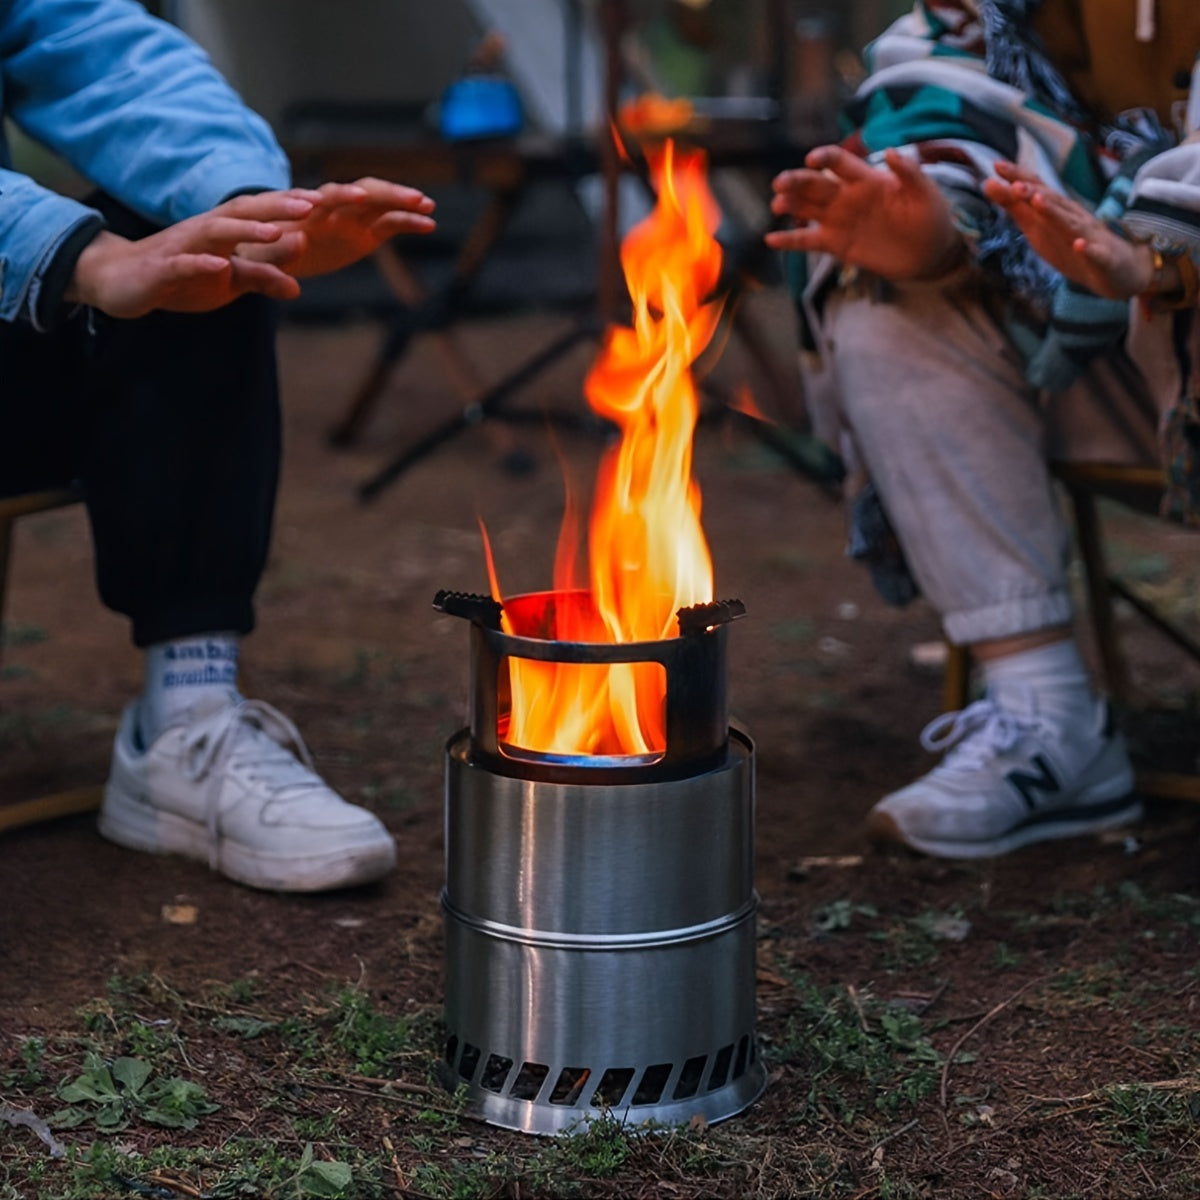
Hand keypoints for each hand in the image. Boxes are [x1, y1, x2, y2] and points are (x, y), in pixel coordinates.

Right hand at [66, 190, 321, 318]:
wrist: (120, 279)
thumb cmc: (182, 276)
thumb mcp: (228, 281)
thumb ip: (261, 278)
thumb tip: (298, 287)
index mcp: (225, 230)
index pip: (263, 212)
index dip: (293, 205)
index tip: (328, 200)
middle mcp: (205, 231)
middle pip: (244, 212)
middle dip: (278, 206)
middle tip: (313, 204)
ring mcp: (183, 247)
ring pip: (216, 233)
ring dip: (246, 231)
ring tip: (276, 230)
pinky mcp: (162, 270)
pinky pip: (182, 264)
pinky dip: (201, 263)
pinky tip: (219, 265)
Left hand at [235, 178, 435, 277]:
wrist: (263, 258)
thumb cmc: (257, 258)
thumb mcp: (261, 260)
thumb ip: (280, 253)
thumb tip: (301, 241)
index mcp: (304, 210)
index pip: (325, 198)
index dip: (342, 196)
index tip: (359, 197)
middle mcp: (330, 208)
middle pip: (361, 192)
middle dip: (386, 193)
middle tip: (410, 198)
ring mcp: (349, 219)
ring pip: (380, 203)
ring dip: (403, 201)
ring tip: (428, 206)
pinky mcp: (362, 233)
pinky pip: (388, 224)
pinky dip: (407, 222)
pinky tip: (429, 225)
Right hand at [765, 145, 962, 279]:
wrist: (929, 253)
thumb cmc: (930, 217)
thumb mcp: (926, 192)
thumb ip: (910, 172)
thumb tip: (893, 152)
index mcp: (867, 179)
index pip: (840, 164)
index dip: (825, 159)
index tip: (812, 160)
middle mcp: (847, 196)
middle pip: (816, 184)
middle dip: (797, 181)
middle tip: (780, 183)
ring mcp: (839, 220)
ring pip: (807, 208)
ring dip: (790, 204)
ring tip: (777, 205)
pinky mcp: (835, 244)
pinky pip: (807, 240)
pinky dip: (789, 240)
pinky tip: (771, 240)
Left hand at [983, 162, 1154, 298]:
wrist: (1118, 272)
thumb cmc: (1072, 245)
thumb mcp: (1039, 227)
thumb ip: (1016, 207)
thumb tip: (988, 184)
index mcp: (1058, 212)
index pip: (1037, 191)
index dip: (1018, 179)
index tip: (996, 166)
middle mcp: (1074, 219)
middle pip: (1053, 203)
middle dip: (1034, 193)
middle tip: (1015, 184)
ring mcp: (1090, 238)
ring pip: (1072, 224)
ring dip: (1055, 212)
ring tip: (1038, 202)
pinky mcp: (1104, 259)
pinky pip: (1096, 254)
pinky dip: (1088, 250)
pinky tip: (1079, 245)